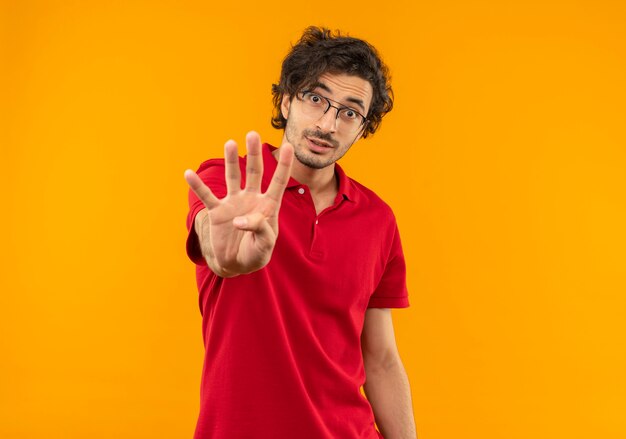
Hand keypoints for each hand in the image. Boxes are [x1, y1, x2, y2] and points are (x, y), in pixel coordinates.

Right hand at [184, 131, 293, 276]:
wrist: (236, 264)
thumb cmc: (255, 254)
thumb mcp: (264, 246)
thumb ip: (259, 230)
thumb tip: (240, 220)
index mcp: (268, 206)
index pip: (279, 182)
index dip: (284, 165)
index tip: (290, 146)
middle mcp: (251, 199)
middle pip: (254, 172)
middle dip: (254, 153)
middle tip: (252, 134)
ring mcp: (234, 203)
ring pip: (233, 177)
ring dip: (231, 161)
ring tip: (230, 143)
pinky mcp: (217, 212)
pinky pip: (207, 196)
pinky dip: (198, 185)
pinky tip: (188, 174)